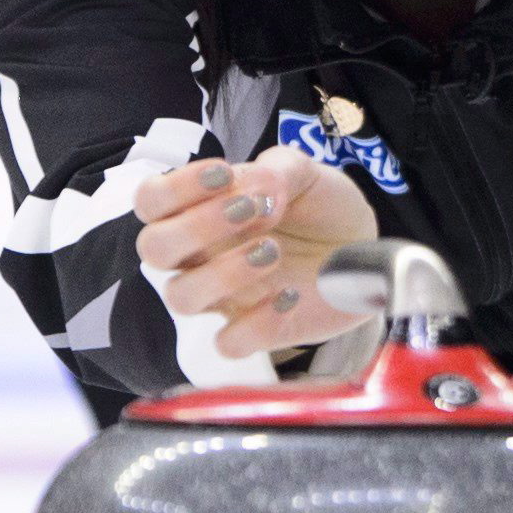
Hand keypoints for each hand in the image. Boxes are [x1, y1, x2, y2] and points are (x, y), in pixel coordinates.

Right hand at [131, 147, 380, 361]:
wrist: (362, 245)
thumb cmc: (320, 206)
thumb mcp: (306, 173)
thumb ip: (277, 170)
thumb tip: (258, 191)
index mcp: (199, 210)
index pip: (151, 200)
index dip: (175, 187)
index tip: (224, 173)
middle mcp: (200, 256)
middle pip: (154, 248)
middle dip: (195, 226)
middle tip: (249, 209)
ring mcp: (223, 297)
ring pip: (180, 297)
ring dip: (222, 271)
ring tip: (272, 250)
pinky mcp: (255, 331)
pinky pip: (228, 343)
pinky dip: (256, 323)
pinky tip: (291, 296)